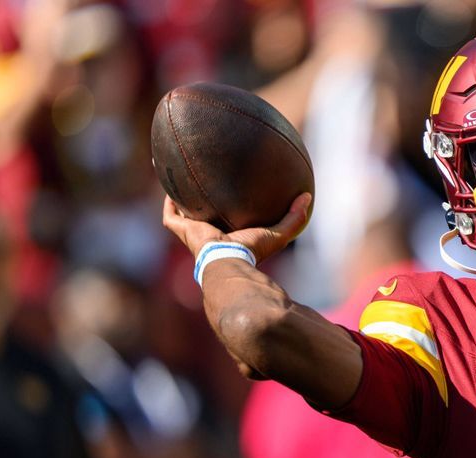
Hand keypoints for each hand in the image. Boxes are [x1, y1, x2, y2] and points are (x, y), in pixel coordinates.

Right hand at [161, 193, 311, 263]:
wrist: (228, 261)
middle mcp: (208, 234)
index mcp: (228, 236)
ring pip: (181, 213)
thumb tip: (308, 197)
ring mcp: (192, 233)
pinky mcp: (180, 230)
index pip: (227, 221)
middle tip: (202, 183)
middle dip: (201, 202)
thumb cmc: (252, 251)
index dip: (228, 209)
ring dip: (179, 198)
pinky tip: (169, 179)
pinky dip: (168, 199)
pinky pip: (170, 214)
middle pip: (202, 216)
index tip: (231, 195)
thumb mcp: (278, 234)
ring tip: (176, 178)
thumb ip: (293, 218)